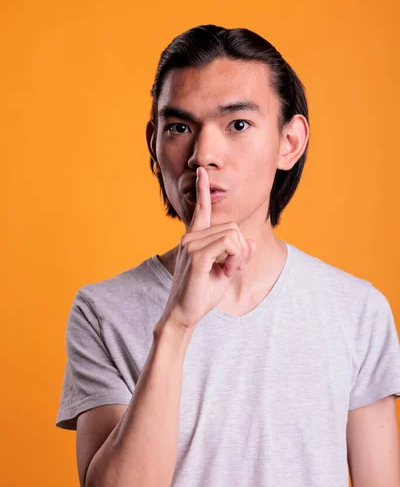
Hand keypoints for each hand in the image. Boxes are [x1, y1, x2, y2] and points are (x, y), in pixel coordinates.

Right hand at [161, 166, 256, 328]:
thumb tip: (250, 241)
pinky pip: (228, 245)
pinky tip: (225, 271)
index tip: (200, 172)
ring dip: (237, 256)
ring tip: (225, 271)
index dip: (202, 190)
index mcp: (195, 238)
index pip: (201, 210)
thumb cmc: (202, 293)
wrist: (185, 314)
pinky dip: (234, 259)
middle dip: (241, 249)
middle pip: (233, 227)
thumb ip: (237, 253)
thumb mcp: (226, 270)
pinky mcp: (196, 256)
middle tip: (234, 267)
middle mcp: (190, 237)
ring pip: (233, 235)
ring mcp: (191, 245)